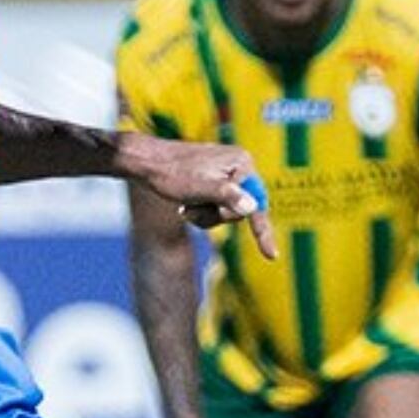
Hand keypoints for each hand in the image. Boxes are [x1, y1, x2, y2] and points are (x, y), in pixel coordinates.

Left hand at [130, 137, 276, 259]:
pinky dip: (202, 210)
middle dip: (216, 216)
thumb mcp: (200, 188)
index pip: (256, 204)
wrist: (147, 162)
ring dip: (206, 215)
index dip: (263, 231)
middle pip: (241, 210)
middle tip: (192, 210)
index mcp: (241, 164)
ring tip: (186, 207)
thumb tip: (253, 207)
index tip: (271, 256)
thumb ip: (227, 197)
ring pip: (227, 210)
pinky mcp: (216, 179)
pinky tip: (186, 205)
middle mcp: (239, 166)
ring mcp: (227, 172)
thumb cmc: (172, 174)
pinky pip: (217, 205)